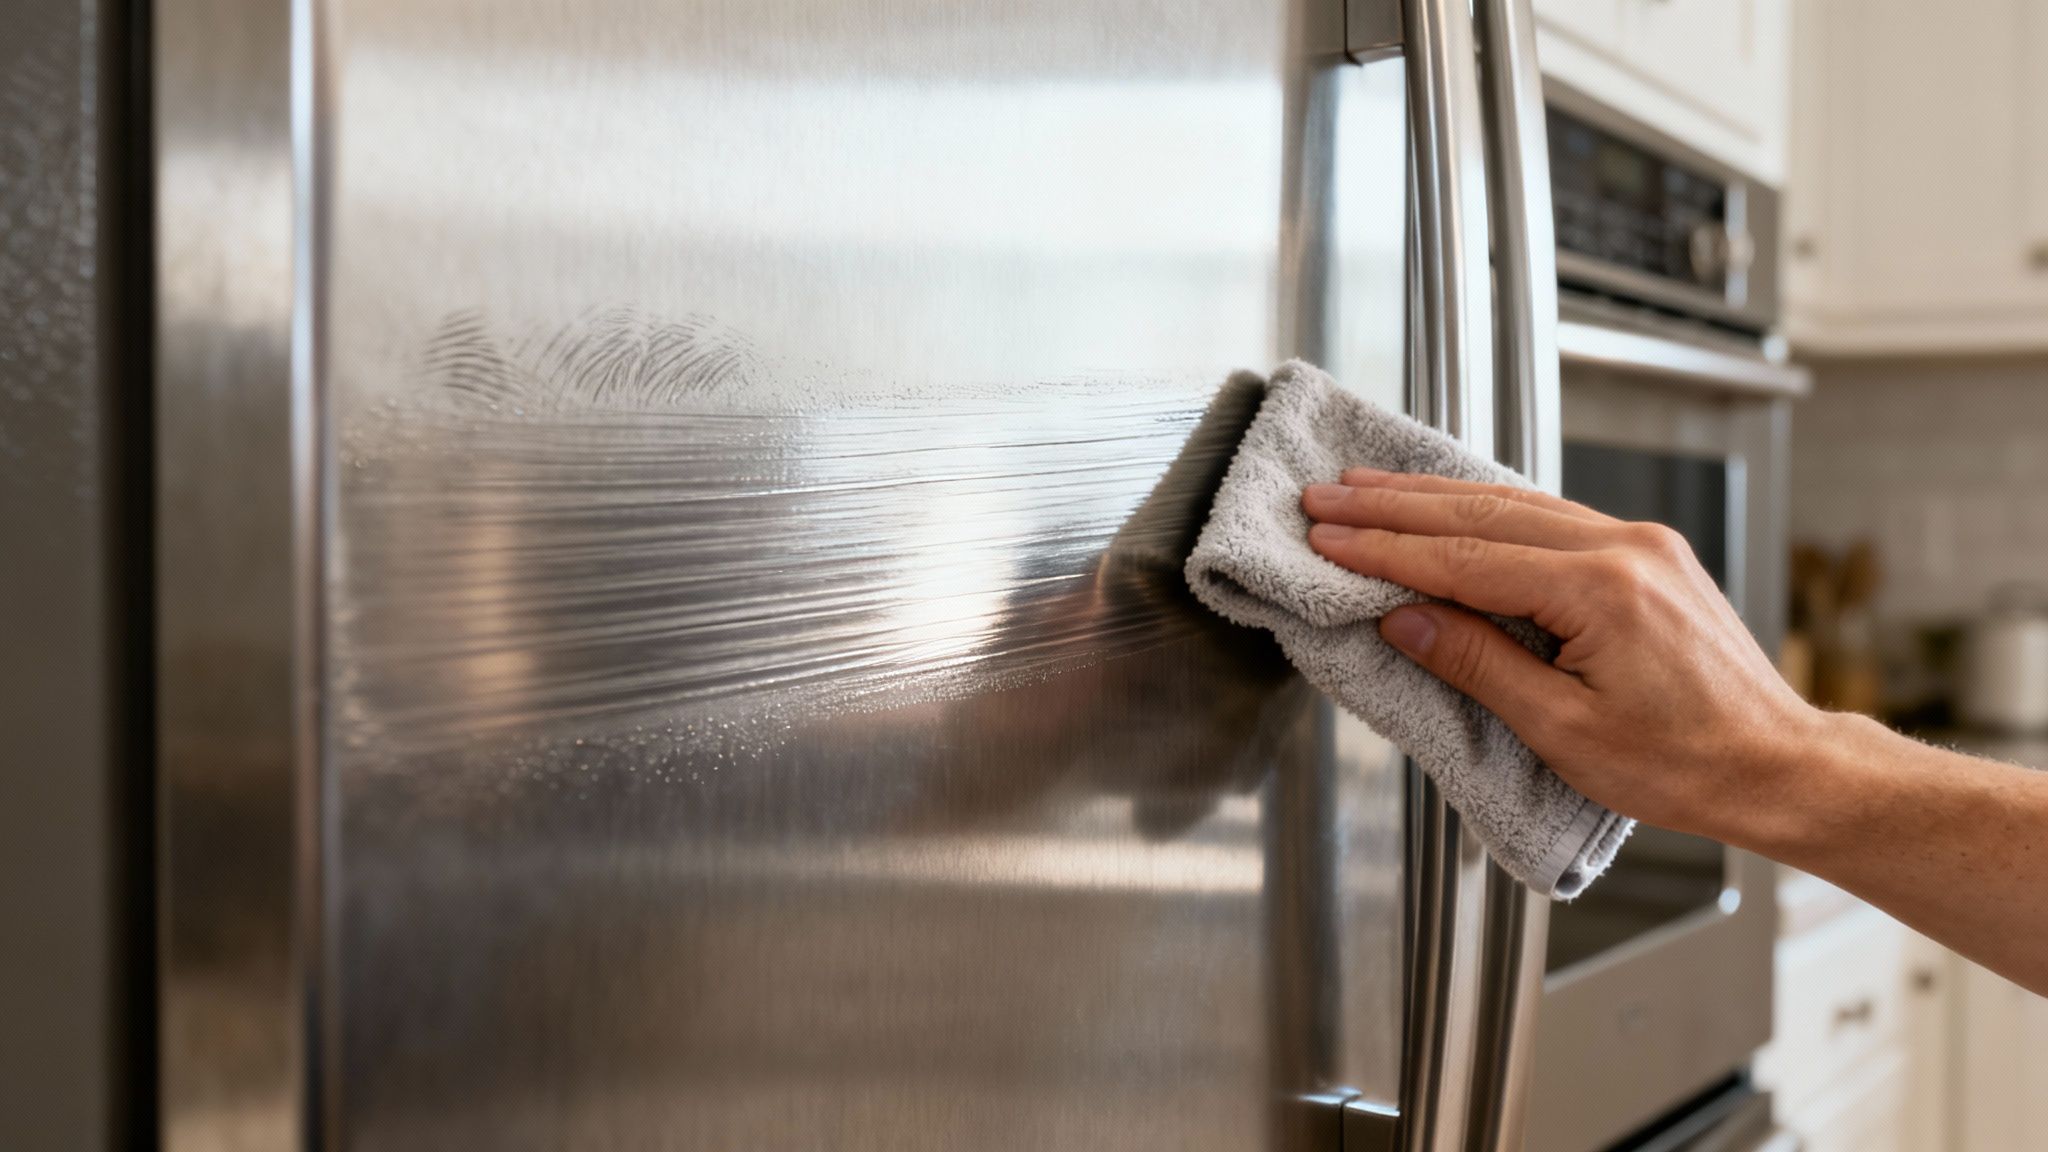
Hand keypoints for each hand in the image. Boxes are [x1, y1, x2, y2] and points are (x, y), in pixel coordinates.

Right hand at [1300, 468, 1823, 846]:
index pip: (1465, 560)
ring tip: (1369, 489)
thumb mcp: (1563, 730)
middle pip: (1483, 514)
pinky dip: (1487, 511)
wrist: (1777, 767)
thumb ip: (1478, 664)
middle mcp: (1625, 548)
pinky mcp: (1646, 555)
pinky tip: (1449, 505)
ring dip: (1434, 498)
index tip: (1328, 536)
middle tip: (1327, 496)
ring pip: (1515, 504)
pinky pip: (1549, 516)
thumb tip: (1405, 619)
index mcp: (1603, 590)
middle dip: (1394, 506)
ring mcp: (1640, 544)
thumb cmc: (1684, 765)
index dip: (1386, 549)